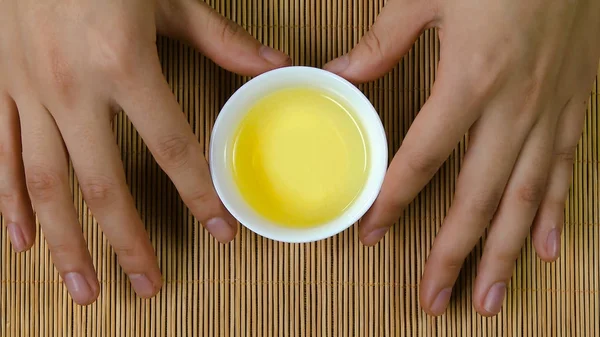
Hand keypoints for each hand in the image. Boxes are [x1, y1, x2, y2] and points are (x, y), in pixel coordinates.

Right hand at [0, 0, 289, 304]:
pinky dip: (10, 202)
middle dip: (128, 243)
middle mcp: (73, 88)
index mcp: (123, 64)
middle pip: (103, 185)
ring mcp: (29, 91)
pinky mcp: (0, 86)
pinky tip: (23, 242)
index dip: (199, 194)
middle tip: (149, 286)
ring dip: (67, 244)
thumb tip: (274, 63)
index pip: (173, 147)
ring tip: (85, 289)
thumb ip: (221, 38)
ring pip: (46, 184)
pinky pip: (1, 155)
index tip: (220, 229)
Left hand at [325, 0, 598, 315]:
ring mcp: (551, 111)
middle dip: (454, 255)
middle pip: (479, 198)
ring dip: (507, 254)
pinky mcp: (576, 104)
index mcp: (471, 80)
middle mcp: (514, 107)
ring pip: (527, 199)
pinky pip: (567, 169)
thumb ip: (382, 41)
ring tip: (490, 298)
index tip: (373, 233)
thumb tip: (340, 73)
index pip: (422, 159)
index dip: (395, 201)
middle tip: (436, 299)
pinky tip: (546, 248)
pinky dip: (555, 212)